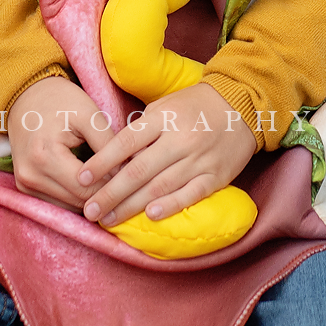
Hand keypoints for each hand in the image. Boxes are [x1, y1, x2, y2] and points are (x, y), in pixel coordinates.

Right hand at [8, 74, 116, 209]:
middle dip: (105, 195)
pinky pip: (57, 203)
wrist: (26, 96)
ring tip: (114, 186)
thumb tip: (126, 172)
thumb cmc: (60, 101)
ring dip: (91, 199)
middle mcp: (30, 176)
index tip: (133, 180)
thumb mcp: (89, 114)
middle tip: (129, 186)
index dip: (113, 186)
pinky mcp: (25, 188)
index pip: (87, 188)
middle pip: (78, 201)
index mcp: (45, 156)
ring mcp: (24, 185)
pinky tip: (93, 185)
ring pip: (68, 207)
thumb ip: (108, 144)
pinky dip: (76, 197)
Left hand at [79, 81, 258, 227]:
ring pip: (159, 187)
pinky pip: (190, 194)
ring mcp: (199, 159)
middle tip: (89, 211)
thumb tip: (115, 159)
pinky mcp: (216, 176)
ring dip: (131, 206)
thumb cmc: (196, 107)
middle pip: (139, 170)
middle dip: (110, 193)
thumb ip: (142, 130)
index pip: (126, 142)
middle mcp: (180, 139)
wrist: (243, 106)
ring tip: (109, 219)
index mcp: (164, 118)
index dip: (102, 162)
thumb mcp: (165, 106)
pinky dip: (170, 206)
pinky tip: (150, 216)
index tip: (82, 179)